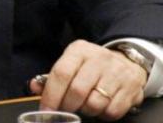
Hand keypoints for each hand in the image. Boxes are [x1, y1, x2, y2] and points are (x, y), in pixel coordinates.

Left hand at [29, 40, 146, 120]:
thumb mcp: (71, 63)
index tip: (46, 110)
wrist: (126, 61)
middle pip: (77, 91)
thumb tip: (34, 87)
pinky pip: (112, 111)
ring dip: (86, 111)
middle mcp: (99, 59)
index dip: (51, 95)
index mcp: (79, 50)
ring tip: (85, 105)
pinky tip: (101, 106)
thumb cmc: (91, 65)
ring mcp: (117, 73)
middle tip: (66, 109)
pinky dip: (103, 115)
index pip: (61, 73)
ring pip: (95, 103)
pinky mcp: (131, 88)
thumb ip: (52, 76)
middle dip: (68, 106)